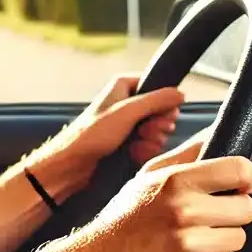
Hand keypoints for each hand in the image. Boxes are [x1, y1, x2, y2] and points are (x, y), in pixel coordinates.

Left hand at [24, 75, 184, 200]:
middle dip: (158, 125)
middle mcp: (126, 102)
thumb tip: (180, 94)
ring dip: (152, 141)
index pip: (158, 86)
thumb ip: (156, 101)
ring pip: (157, 130)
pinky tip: (134, 156)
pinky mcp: (127, 143)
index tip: (163, 115)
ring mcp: (127, 124)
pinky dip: (144, 151)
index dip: (164, 102)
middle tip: (146, 133)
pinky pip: (148, 145)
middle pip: (161, 110)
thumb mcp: (127, 112)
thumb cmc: (91, 135)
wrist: (71, 165)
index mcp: (124, 86)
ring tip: (137, 147)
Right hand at [71, 137, 251, 251]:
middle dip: (233, 213)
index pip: (239, 170)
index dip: (248, 178)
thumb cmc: (124, 219)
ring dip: (221, 240)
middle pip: (247, 209)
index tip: (244, 185)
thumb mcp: (149, 176)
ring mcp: (188, 244)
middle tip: (209, 217)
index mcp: (177, 181)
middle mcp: (184, 211)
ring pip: (237, 238)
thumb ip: (186, 154)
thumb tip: (216, 133)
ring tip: (193, 239)